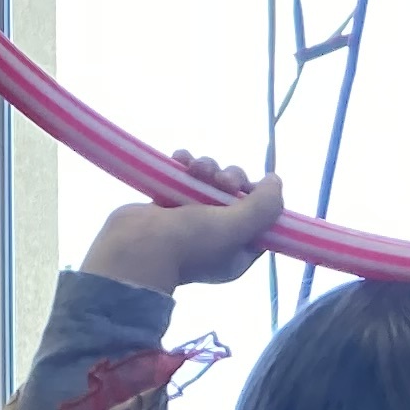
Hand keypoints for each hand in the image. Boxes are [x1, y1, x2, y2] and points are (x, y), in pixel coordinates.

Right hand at [85, 155, 286, 295]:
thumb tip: (276, 182)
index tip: (251, 188)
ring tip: (195, 168)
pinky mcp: (168, 203)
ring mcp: (191, 219)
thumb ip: (265, 206)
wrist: (134, 248)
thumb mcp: (239, 228)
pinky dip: (184, 164)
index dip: (259, 198)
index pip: (260, 219)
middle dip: (231, 178)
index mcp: (238, 251)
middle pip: (236, 195)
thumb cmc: (190, 244)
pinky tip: (179, 159)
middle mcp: (217, 236)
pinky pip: (184, 177)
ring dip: (207, 167)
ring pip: (210, 181)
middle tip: (221, 180)